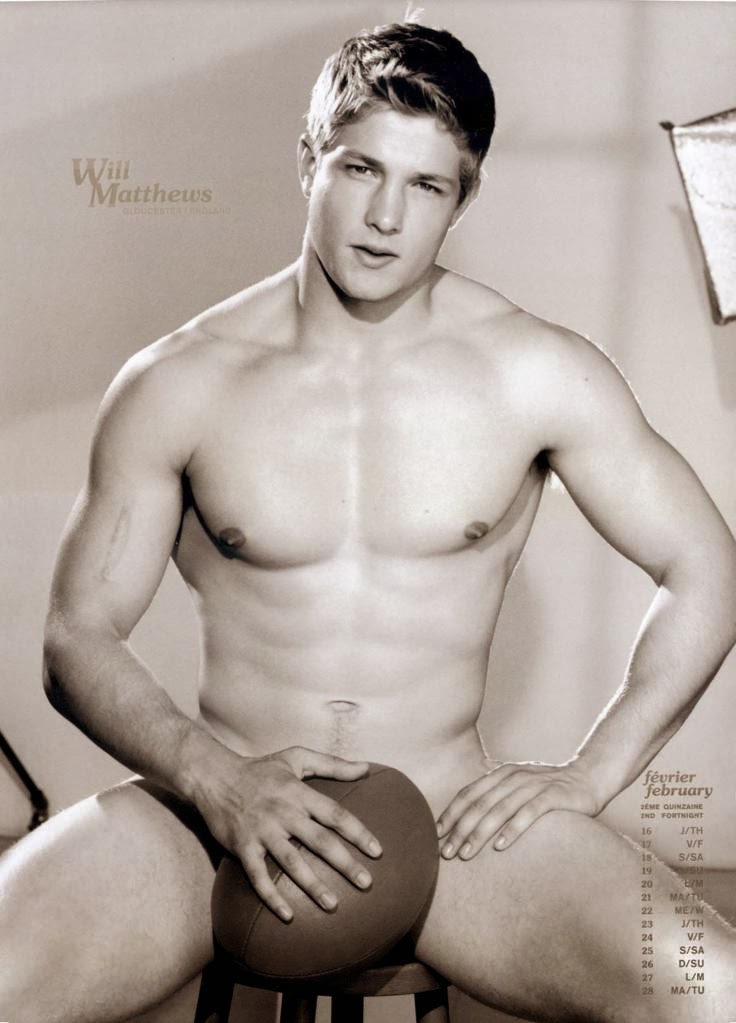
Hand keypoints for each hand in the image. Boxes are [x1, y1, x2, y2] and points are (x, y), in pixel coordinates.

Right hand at [197, 746, 382, 921]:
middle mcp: (283, 812)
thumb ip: (333, 764)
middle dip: (345, 864)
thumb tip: (366, 767)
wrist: (214, 777)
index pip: (335, 814)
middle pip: (320, 841)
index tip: (378, 852)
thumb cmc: (261, 769)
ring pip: (292, 862)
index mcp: (299, 793)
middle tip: (367, 884)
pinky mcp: (242, 846)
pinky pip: (258, 876)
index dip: (358, 833)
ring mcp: (262, 831)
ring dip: (313, 885)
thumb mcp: (296, 758)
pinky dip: (271, 897)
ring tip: (333, 905)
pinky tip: (288, 915)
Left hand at [436, 759, 602, 859]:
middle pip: (479, 804)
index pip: (468, 793)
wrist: (587, 779)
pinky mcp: (552, 797)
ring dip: (479, 834)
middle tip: (446, 853)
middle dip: (459, 830)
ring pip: (499, 810)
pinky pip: (528, 814)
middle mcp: (513, 777)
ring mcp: (532, 786)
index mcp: (501, 774)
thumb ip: (496, 797)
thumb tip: (465, 817)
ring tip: (466, 855)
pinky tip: (500, 847)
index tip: (436, 836)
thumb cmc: (548, 790)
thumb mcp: (518, 788)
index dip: (450, 814)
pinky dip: (512, 830)